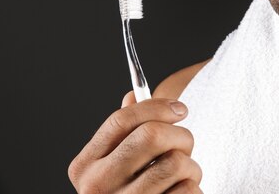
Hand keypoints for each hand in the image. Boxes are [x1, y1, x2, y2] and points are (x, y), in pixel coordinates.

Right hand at [68, 92, 202, 192]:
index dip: (158, 107)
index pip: (122, 119)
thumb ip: (124, 132)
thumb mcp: (119, 163)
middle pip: (151, 135)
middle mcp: (97, 188)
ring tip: (183, 176)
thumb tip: (133, 95)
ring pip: (176, 162)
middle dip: (180, 135)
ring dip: (192, 166)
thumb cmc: (132, 191)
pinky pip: (189, 190)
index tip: (181, 109)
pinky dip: (194, 189)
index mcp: (85, 166)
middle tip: (185, 145)